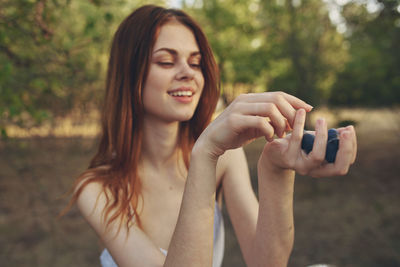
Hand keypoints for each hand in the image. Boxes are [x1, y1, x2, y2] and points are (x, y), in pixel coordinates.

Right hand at [195, 92, 312, 158]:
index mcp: (250, 98)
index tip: (309, 109)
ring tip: (281, 135)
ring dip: (281, 122)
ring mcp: (239, 108)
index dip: (295, 101)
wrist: (210, 143)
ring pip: (270, 108)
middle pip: (277, 99)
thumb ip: (269, 122)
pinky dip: (269, 130)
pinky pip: (259, 121)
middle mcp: (245, 100)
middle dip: (291, 113)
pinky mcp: (234, 120)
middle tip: (294, 128)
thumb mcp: (254, 127)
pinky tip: (269, 139)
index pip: (278, 94)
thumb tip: (291, 121)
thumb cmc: (233, 135)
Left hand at [259, 109, 356, 177]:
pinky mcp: (288, 158)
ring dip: (323, 135)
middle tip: (346, 130)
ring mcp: (301, 166)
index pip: (344, 164)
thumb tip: (347, 130)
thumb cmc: (300, 144)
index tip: (349, 129)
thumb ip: (331, 138)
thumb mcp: (317, 141)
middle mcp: (314, 171)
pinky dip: (300, 124)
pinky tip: (301, 112)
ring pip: (318, 155)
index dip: (350, 148)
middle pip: (338, 168)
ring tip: (321, 119)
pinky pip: (298, 140)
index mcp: (324, 168)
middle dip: (345, 148)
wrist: (274, 152)